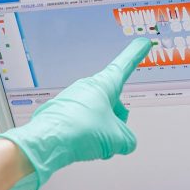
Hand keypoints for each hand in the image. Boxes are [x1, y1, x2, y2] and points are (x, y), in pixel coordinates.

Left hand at [0, 38, 153, 189]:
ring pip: (97, 114)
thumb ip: (128, 140)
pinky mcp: (61, 111)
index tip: (142, 43)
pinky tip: (81, 146)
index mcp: (104, 85)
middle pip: (112, 101)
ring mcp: (72, 98)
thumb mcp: (117, 139)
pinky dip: (85, 134)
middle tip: (115, 137)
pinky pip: (81, 121)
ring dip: (101, 130)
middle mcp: (87, 87)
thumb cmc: (78, 131)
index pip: (125, 65)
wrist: (46, 142)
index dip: (136, 55)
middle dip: (117, 120)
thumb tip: (125, 143)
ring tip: (94, 144)